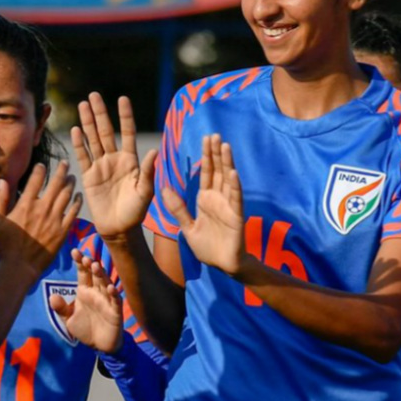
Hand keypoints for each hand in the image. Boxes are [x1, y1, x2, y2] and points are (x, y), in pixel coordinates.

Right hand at [0, 161, 78, 281]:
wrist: (20, 267)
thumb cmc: (5, 246)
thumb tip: (2, 181)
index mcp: (26, 205)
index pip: (36, 180)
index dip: (41, 169)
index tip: (43, 165)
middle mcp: (42, 209)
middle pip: (56, 184)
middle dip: (61, 171)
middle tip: (64, 164)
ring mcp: (55, 220)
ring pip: (67, 196)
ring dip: (71, 184)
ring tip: (72, 177)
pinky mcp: (63, 232)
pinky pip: (73, 213)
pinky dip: (77, 202)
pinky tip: (79, 196)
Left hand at [50, 248, 124, 353]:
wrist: (99, 346)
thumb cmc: (85, 329)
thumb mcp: (69, 319)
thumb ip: (61, 308)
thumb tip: (52, 296)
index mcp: (85, 291)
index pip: (82, 273)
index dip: (79, 262)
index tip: (74, 251)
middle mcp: (96, 293)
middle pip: (94, 275)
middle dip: (90, 265)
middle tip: (85, 256)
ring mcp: (107, 300)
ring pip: (105, 284)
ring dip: (101, 275)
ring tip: (96, 266)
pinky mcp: (115, 311)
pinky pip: (115, 301)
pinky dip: (114, 294)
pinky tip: (111, 288)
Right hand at [73, 94, 156, 240]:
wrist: (120, 229)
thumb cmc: (137, 211)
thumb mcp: (145, 191)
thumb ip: (148, 171)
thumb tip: (154, 151)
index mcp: (131, 160)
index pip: (128, 133)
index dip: (125, 116)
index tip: (123, 98)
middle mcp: (115, 159)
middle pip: (106, 131)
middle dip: (100, 113)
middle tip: (94, 95)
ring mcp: (101, 166)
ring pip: (93, 140)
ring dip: (87, 123)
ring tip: (82, 105)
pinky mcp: (89, 177)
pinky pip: (83, 156)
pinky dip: (79, 143)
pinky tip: (76, 129)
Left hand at [161, 135, 246, 275]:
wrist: (222, 266)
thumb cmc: (207, 247)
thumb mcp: (187, 227)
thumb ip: (178, 208)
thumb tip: (164, 188)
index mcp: (206, 199)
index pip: (207, 173)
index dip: (206, 156)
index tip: (206, 139)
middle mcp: (218, 199)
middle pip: (217, 171)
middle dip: (216, 153)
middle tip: (215, 134)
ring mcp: (228, 206)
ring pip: (227, 180)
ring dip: (227, 163)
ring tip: (225, 145)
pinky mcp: (236, 216)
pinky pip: (235, 199)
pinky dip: (234, 186)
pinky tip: (233, 173)